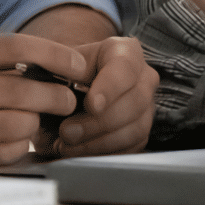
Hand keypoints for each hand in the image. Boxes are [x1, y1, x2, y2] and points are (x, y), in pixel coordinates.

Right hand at [0, 33, 86, 171]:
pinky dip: (19, 148)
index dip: (55, 54)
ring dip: (37, 123)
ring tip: (40, 119)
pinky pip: (1, 154)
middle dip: (57, 95)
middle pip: (23, 90)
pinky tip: (18, 141)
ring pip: (17, 125)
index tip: (78, 64)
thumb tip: (44, 65)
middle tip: (67, 98)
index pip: (16, 47)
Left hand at [53, 36, 156, 156]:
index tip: (91, 105)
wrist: (66, 93)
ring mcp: (146, 107)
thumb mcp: (58, 67)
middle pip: (134, 102)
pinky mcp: (142, 133)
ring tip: (66, 143)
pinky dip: (102, 153)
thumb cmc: (63, 76)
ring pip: (135, 129)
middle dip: (98, 122)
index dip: (109, 88)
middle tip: (67, 131)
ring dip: (98, 141)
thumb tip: (58, 92)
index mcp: (124, 52)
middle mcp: (142, 77)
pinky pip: (130, 148)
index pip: (125, 68)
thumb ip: (59, 75)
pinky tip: (77, 150)